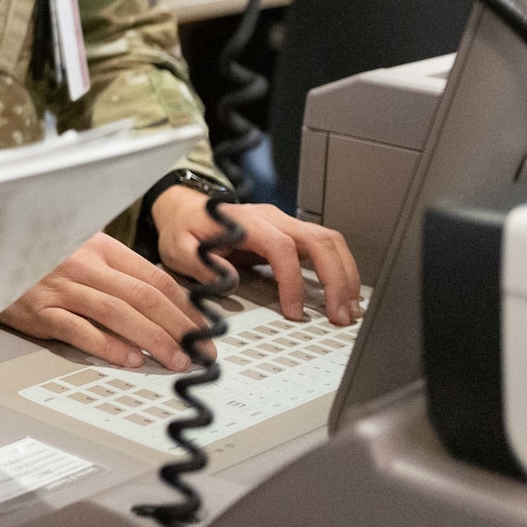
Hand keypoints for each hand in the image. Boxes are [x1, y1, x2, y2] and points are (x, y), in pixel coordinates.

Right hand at [0, 232, 206, 371]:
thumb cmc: (37, 259)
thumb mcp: (79, 252)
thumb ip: (114, 272)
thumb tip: (158, 303)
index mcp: (100, 247)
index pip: (154, 276)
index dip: (185, 306)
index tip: (203, 329)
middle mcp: (84, 264)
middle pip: (143, 296)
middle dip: (179, 327)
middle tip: (200, 352)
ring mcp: (62, 287)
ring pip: (119, 314)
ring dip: (153, 340)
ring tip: (175, 360)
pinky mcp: (40, 310)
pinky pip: (80, 330)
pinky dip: (108, 346)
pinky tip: (129, 360)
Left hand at [151, 186, 361, 325]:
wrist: (185, 211)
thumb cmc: (185, 229)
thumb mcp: (178, 247)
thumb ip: (198, 262)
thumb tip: (227, 278)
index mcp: (246, 222)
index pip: (282, 247)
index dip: (292, 280)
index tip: (294, 311)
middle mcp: (272, 219)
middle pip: (318, 240)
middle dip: (336, 279)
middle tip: (339, 315)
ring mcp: (285, 224)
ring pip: (329, 241)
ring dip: (345, 275)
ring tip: (348, 309)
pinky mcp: (292, 235)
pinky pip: (325, 247)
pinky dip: (340, 270)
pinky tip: (343, 295)